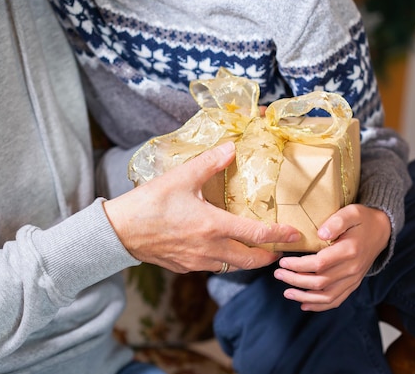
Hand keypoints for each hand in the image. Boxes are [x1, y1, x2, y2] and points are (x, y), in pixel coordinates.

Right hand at [103, 142, 299, 272]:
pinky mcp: (184, 267)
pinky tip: (219, 248)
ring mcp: (197, 262)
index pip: (257, 236)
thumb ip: (210, 163)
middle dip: (269, 257)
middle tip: (279, 248)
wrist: (119, 232)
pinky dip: (223, 260)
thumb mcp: (181, 177)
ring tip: (252, 247)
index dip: (280, 236)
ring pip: (231, 266)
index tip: (295, 235)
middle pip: (250, 261)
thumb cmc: (149, 204)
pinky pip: (212, 267)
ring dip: (246, 259)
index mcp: (213, 227)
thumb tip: (231, 147)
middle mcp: (210, 249)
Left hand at [273, 204, 390, 311]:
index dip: (299, 265)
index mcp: (350, 250)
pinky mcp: (353, 284)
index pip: (320, 263)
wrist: (382, 231)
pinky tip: (304, 305)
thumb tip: (320, 234)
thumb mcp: (351, 212)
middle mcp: (352, 269)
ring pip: (327, 296)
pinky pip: (337, 299)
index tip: (283, 261)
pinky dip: (320, 305)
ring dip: (305, 297)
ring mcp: (354, 279)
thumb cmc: (362, 219)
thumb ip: (336, 221)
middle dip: (296, 280)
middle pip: (320, 282)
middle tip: (278, 274)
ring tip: (287, 292)